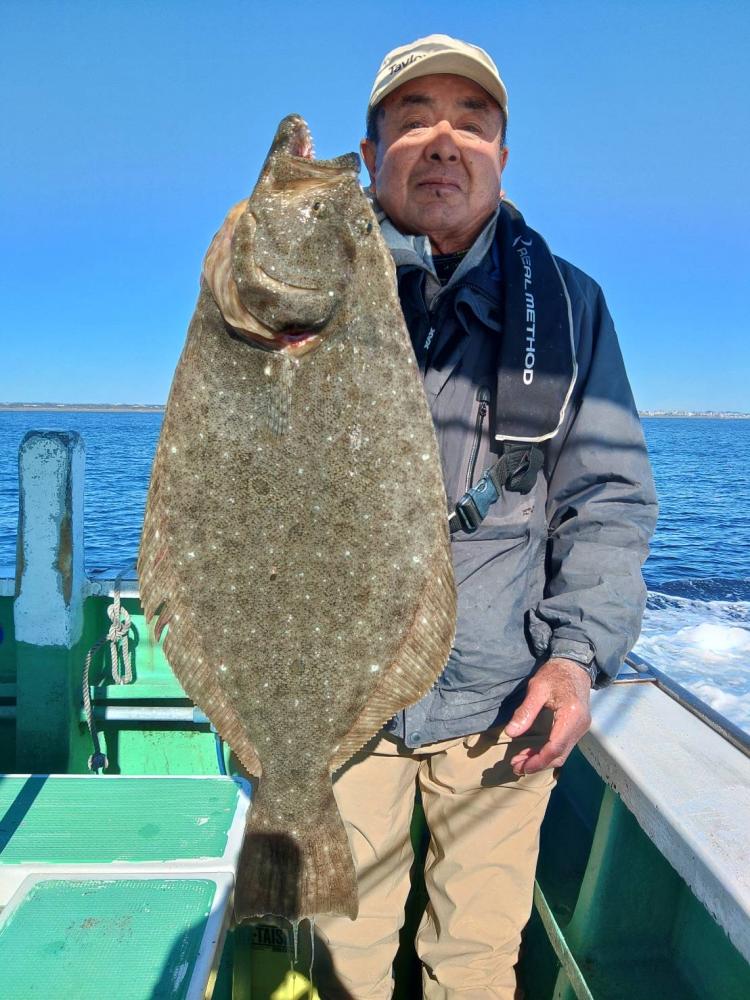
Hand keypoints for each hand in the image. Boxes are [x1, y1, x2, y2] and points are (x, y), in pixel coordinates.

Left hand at [505, 658, 591, 775]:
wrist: (575, 666)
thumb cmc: (555, 674)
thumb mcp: (537, 688)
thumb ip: (525, 711)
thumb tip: (510, 733)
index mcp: (572, 715)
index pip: (556, 746)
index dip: (538, 760)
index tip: (521, 766)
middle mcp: (580, 726)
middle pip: (560, 754)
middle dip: (537, 764)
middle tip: (515, 767)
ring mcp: (581, 728)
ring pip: (562, 753)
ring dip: (541, 760)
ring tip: (520, 762)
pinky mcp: (577, 728)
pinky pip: (563, 746)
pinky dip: (547, 753)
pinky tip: (532, 753)